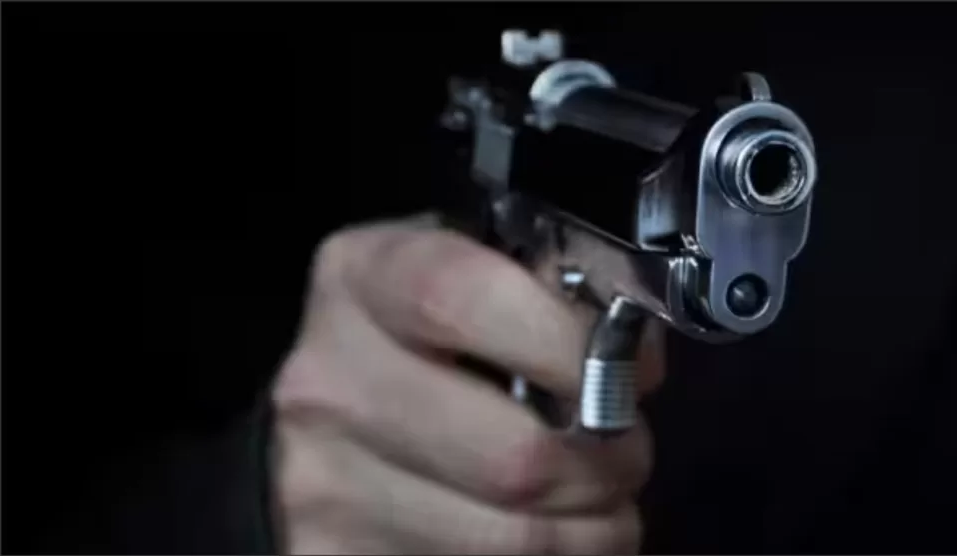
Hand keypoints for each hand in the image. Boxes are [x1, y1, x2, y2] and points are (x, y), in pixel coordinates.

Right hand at [271, 215, 665, 553]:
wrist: (319, 421)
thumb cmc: (420, 337)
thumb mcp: (470, 274)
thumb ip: (554, 288)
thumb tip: (637, 360)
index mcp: (361, 282)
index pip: (463, 302)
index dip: (567, 342)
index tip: (630, 371)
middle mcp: (327, 384)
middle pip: (513, 458)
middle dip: (608, 466)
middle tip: (625, 454)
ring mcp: (322, 487)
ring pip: (515, 542)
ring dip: (592, 530)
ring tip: (595, 501)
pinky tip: (543, 532)